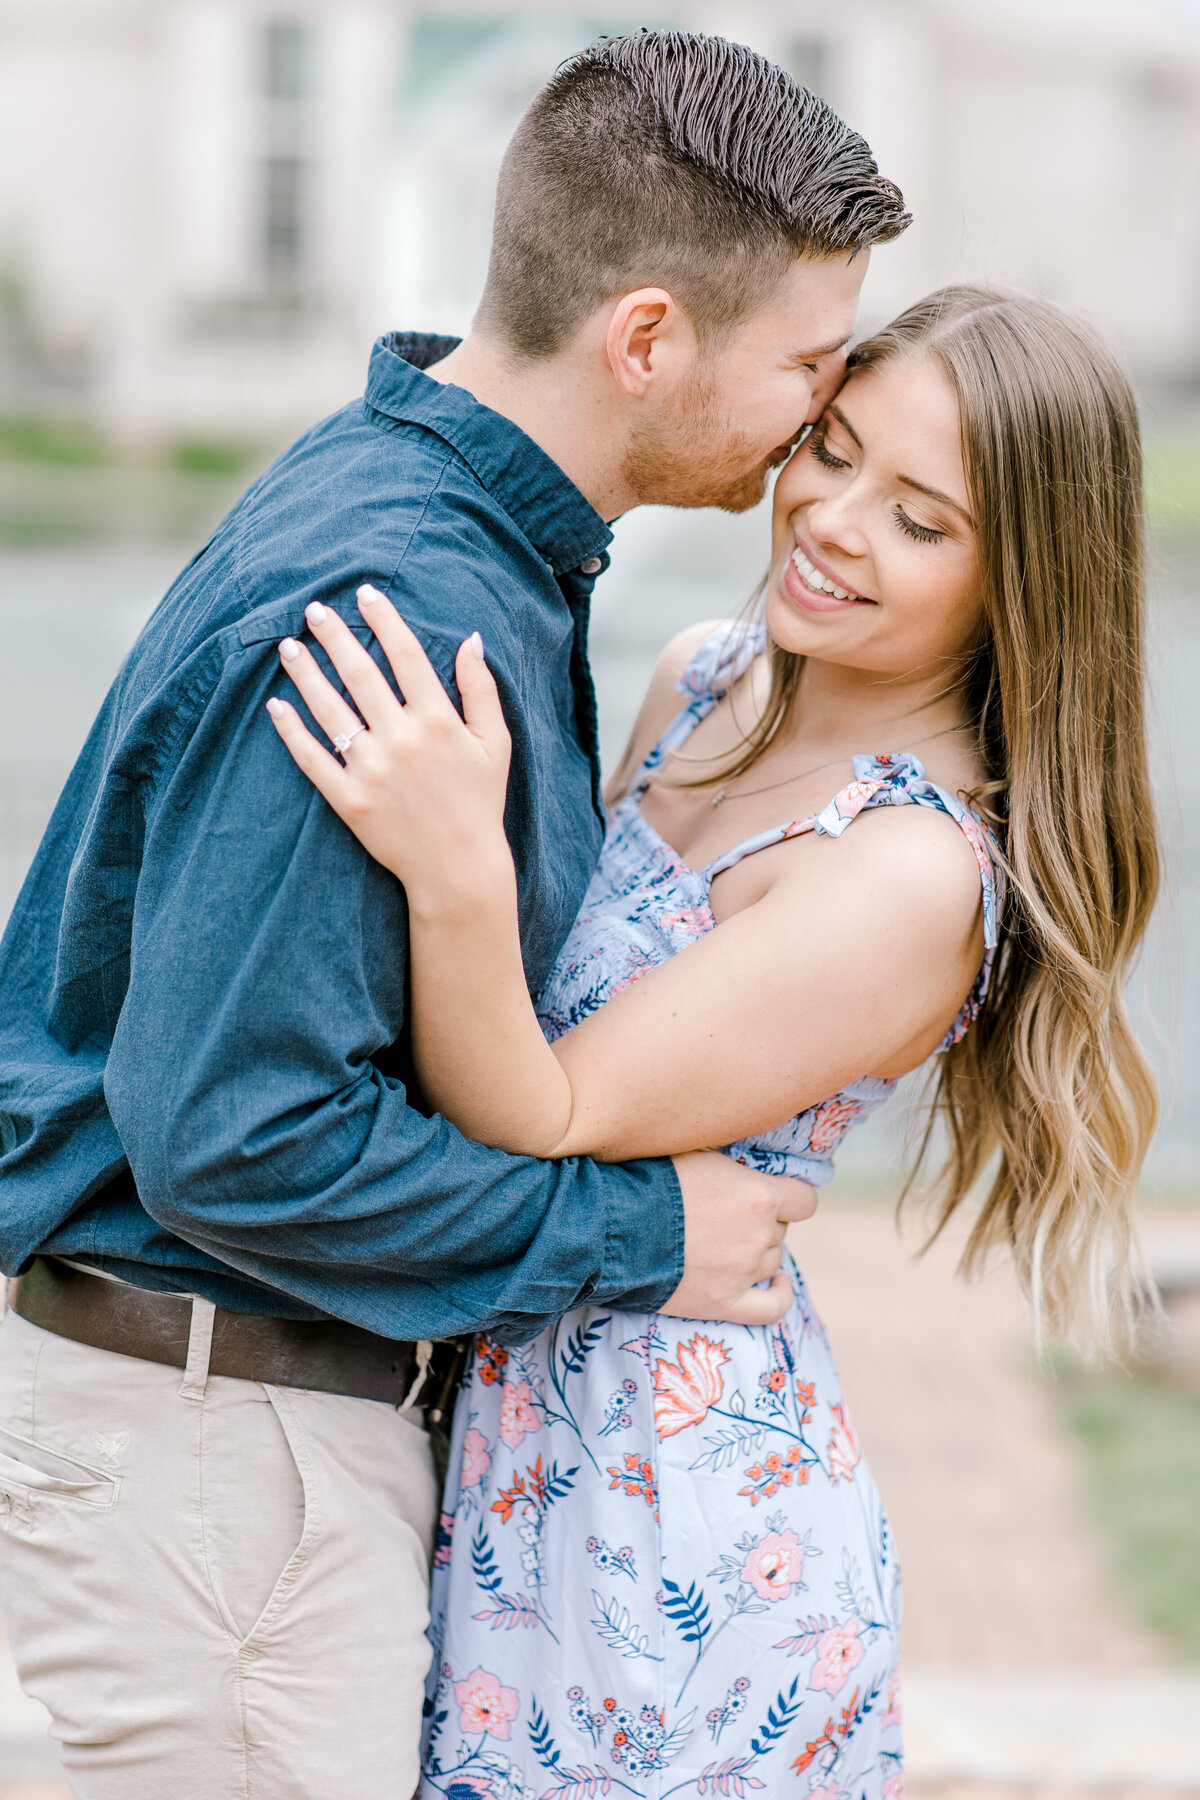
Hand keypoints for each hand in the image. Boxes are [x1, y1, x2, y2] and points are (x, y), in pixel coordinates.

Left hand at [266, 587, 512, 910]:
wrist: (458, 868)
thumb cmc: (479, 802)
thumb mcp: (495, 743)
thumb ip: (481, 689)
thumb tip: (470, 638)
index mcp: (438, 721)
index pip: (406, 655)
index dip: (384, 619)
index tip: (364, 593)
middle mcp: (402, 740)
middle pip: (361, 674)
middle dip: (334, 636)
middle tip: (313, 610)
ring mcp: (372, 770)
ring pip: (330, 710)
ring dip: (306, 674)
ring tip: (288, 647)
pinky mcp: (350, 800)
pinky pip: (313, 760)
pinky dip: (292, 732)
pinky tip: (277, 706)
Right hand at [661, 1151, 816, 1325]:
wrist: (616, 1225)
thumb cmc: (652, 1180)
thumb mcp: (700, 1153)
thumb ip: (733, 1168)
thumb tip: (742, 1169)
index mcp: (760, 1195)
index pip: (805, 1200)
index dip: (791, 1198)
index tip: (776, 1196)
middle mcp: (759, 1234)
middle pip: (778, 1229)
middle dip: (757, 1222)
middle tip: (723, 1216)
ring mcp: (744, 1272)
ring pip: (771, 1260)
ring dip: (755, 1251)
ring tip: (723, 1242)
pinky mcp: (725, 1303)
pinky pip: (772, 1308)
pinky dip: (779, 1295)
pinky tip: (778, 1284)